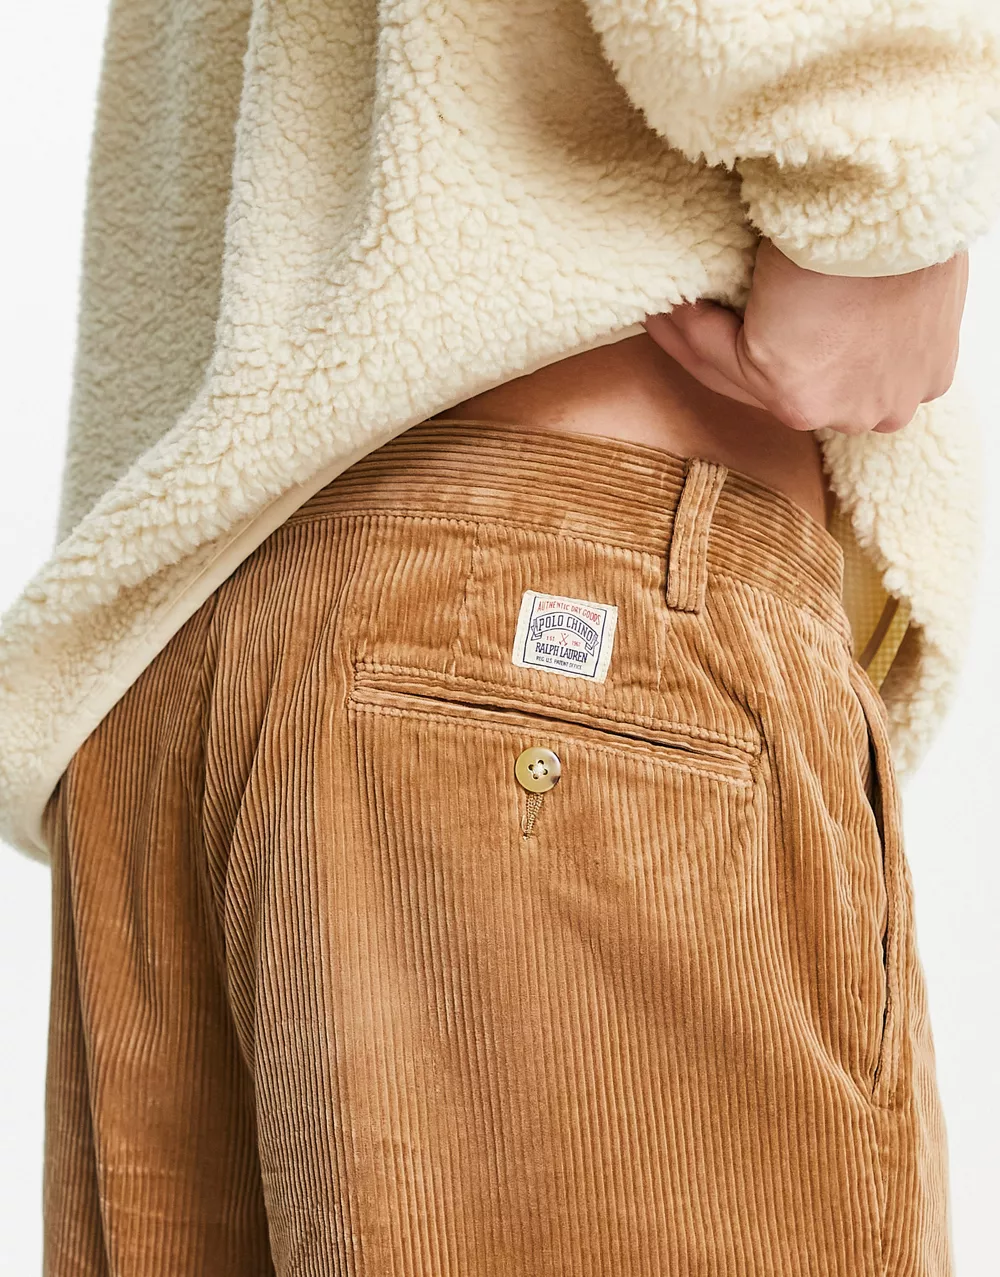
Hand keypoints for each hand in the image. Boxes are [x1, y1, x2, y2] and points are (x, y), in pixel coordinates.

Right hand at [643, 239, 967, 434]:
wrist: (896, 197)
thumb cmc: (907, 207)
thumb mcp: (903, 257)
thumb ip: (870, 291)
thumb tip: (824, 288)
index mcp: (919, 374)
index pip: (834, 373)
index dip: (784, 342)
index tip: (746, 316)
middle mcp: (879, 407)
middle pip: (788, 388)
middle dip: (733, 351)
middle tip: (683, 316)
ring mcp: (837, 407)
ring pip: (750, 379)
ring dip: (699, 340)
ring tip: (663, 307)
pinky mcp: (795, 393)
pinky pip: (723, 359)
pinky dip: (689, 328)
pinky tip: (664, 304)